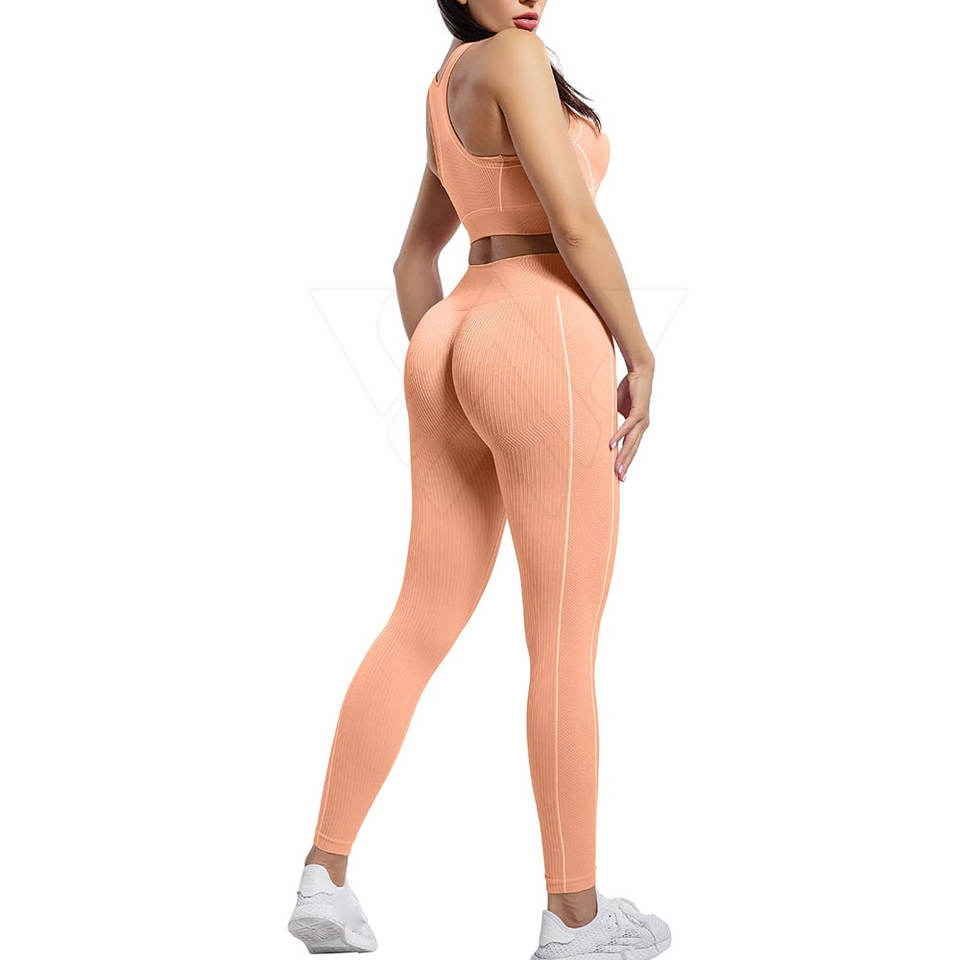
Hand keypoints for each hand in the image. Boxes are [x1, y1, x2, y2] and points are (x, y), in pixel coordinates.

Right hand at [609, 366, 652, 481]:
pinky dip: (619, 436)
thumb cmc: (629, 389)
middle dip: (626, 465)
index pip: (631, 447)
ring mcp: (642, 420)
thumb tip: (602, 426)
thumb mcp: (617, 408)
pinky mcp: (638, 412)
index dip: (626, 461)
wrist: (640, 371)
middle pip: (632, 449)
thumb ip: (612, 419)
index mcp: (637, 426)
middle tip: (620, 479)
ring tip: (617, 468)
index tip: (620, 474)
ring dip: (623, 456)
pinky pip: (626, 427)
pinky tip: (612, 445)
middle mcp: (642, 426)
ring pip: (631, 442)